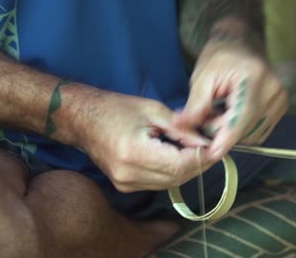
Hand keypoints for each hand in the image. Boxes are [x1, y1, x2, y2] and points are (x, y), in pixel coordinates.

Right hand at [75, 90, 209, 192]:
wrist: (82, 119)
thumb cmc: (115, 108)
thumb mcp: (153, 111)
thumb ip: (182, 129)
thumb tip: (206, 142)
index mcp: (134, 152)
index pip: (179, 165)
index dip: (200, 158)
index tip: (213, 146)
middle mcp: (129, 174)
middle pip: (177, 178)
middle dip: (198, 164)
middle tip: (210, 149)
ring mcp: (125, 184)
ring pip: (170, 184)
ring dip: (187, 170)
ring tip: (197, 152)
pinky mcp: (125, 186)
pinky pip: (158, 184)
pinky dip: (172, 173)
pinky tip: (178, 158)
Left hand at [175, 40, 287, 161]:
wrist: (241, 43)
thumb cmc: (219, 57)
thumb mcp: (202, 78)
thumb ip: (195, 106)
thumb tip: (181, 127)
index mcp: (254, 79)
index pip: (240, 119)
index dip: (224, 140)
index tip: (210, 155)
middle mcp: (273, 91)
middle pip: (245, 130)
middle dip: (221, 132)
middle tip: (204, 118)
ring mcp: (280, 100)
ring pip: (252, 135)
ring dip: (231, 132)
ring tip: (217, 112)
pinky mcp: (280, 108)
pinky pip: (259, 131)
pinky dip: (241, 129)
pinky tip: (230, 114)